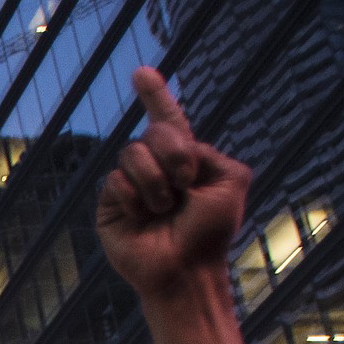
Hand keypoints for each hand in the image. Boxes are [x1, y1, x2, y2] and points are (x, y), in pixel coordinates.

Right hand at [94, 68, 255, 343]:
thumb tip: (175, 146)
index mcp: (185, 158)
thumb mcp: (232, 181)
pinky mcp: (110, 205)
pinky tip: (144, 219)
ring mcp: (131, 185)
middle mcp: (156, 167)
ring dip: (156, 183)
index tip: (141, 73)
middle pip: (154, 130)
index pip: (168, 119)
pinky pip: (116, 181)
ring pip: (132, 153)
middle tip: (185, 185)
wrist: (185, 270)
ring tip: (164, 211)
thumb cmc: (211, 232)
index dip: (155, 95)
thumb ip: (211, 151)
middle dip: (174, 154)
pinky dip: (136, 199)